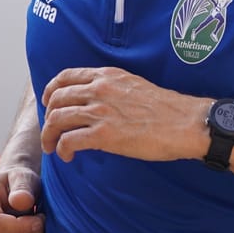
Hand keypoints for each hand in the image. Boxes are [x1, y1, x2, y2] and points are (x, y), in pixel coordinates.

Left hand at [41, 67, 210, 163]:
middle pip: (57, 99)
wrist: (185, 123)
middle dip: (48, 117)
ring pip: (57, 119)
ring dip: (49, 136)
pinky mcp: (104, 134)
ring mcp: (100, 111)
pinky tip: (68, 156)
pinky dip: (63, 149)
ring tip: (52, 147)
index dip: (51, 90)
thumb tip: (99, 101)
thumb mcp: (134, 85)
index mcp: (107, 76)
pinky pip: (69, 141)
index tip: (49, 102)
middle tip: (50, 132)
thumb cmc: (166, 109)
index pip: (65, 77)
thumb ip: (112, 88)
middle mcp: (99, 89)